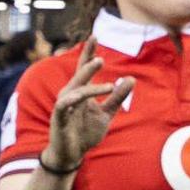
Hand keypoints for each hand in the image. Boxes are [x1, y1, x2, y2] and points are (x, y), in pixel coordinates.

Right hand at [39, 50, 132, 172]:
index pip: (84, 68)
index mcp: (80, 91)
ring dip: (87, 81)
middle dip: (88, 63)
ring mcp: (63, 105)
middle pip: (79, 74)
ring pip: (75, 88)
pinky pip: (65, 104)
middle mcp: (70, 94)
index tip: (95, 35)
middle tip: (101, 57)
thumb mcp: (106, 114)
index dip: (89, 53)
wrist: (72, 155)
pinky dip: (76, 98)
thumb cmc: (85, 132)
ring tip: (106, 79)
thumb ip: (117, 97)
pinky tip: (86, 96)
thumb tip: (131, 79)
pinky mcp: (59, 117)